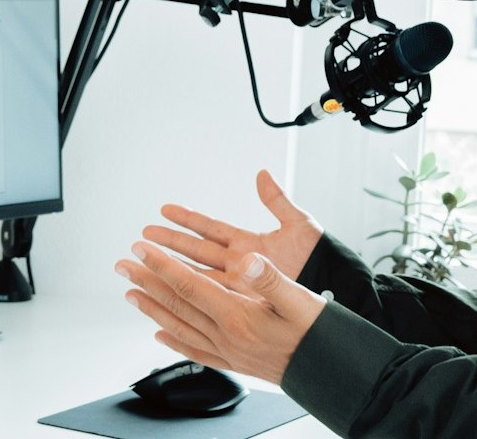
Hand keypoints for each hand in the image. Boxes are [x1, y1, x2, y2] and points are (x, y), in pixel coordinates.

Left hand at [116, 243, 326, 384]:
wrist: (332, 373)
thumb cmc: (319, 333)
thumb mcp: (301, 299)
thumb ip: (271, 279)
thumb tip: (250, 260)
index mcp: (238, 316)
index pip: (190, 285)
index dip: (162, 264)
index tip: (140, 248)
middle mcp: (227, 336)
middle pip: (177, 304)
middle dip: (147, 281)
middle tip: (122, 265)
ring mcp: (228, 351)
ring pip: (179, 327)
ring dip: (152, 308)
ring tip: (131, 294)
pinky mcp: (235, 362)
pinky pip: (195, 350)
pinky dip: (174, 340)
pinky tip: (160, 335)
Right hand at [145, 169, 321, 281]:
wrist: (334, 287)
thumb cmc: (320, 257)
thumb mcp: (298, 223)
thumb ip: (276, 200)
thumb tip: (262, 175)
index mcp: (248, 242)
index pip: (209, 227)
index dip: (187, 218)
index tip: (164, 210)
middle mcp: (238, 263)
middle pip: (195, 250)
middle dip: (168, 242)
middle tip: (143, 236)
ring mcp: (238, 283)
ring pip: (196, 274)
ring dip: (171, 268)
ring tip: (145, 260)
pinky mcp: (242, 301)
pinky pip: (210, 297)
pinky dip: (190, 294)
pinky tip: (169, 294)